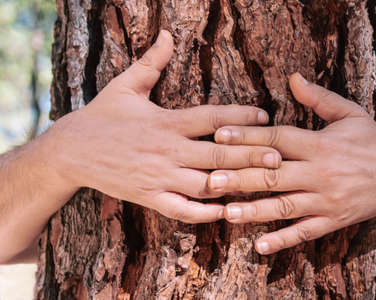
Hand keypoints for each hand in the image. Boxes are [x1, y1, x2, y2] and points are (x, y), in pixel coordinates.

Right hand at [45, 30, 280, 223]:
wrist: (70, 151)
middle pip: (218, 154)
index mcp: (167, 121)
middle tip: (279, 157)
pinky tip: (225, 212)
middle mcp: (168, 150)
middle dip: (251, 156)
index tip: (265, 116)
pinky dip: (205, 213)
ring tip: (260, 186)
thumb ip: (151, 62)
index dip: (241, 117)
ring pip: (206, 184)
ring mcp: (159, 177)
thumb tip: (166, 34)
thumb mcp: (125, 85)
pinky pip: (182, 210)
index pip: (212, 118)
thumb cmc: (101, 116)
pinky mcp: (148, 197)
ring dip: (234, 185)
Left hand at [207, 73, 375, 253]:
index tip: (218, 135)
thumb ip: (319, 98)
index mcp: (320, 144)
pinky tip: (260, 246)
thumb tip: (293, 77)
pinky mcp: (333, 220)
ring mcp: (326, 199)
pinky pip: (305, 232)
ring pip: (284, 206)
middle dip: (240, 176)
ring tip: (226, 213)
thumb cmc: (371, 141)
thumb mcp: (350, 114)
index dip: (246, 136)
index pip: (276, 139)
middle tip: (209, 179)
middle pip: (273, 174)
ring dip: (254, 210)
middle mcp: (320, 173)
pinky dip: (282, 239)